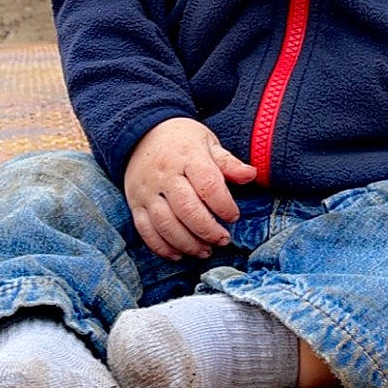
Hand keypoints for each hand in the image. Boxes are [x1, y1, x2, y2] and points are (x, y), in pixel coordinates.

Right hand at [124, 117, 255, 260]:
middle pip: (186, 209)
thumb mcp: (208, 143)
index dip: (224, 205)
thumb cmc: (182, 141)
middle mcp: (165, 175)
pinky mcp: (135, 204)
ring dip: (187, 243)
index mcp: (187, 156)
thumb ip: (228, 163)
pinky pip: (145, 230)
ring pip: (166, 224)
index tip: (234, 216)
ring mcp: (147, 191)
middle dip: (208, 230)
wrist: (142, 134)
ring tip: (205, 251)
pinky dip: (161, 247)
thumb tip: (251, 174)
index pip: (208, 185)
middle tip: (223, 240)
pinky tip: (178, 254)